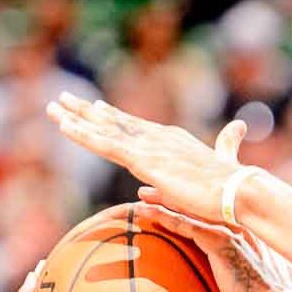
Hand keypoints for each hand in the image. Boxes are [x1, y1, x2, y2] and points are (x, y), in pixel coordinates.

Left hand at [46, 94, 238, 222]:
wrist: (237, 192)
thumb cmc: (234, 185)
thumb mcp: (225, 161)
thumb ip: (226, 143)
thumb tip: (238, 126)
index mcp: (174, 140)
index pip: (137, 126)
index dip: (114, 116)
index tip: (96, 107)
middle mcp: (158, 137)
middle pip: (116, 121)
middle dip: (87, 111)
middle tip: (63, 99)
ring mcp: (149, 148)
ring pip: (104, 129)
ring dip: (76, 118)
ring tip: (53, 108)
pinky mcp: (143, 161)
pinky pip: (105, 145)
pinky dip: (84, 134)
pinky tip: (65, 126)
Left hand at [134, 203, 291, 291]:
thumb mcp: (260, 277)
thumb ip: (249, 268)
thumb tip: (243, 278)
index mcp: (251, 233)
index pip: (219, 213)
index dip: (197, 205)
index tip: (180, 200)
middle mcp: (242, 227)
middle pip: (203, 206)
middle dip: (178, 196)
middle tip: (153, 190)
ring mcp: (233, 233)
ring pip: (193, 210)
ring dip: (166, 200)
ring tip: (144, 194)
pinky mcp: (222, 243)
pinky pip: (187, 226)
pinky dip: (166, 217)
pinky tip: (147, 210)